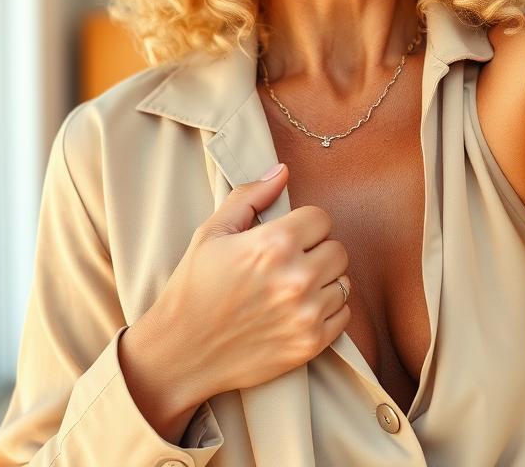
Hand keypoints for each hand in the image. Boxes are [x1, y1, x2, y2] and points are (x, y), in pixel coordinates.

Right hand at [144, 164, 351, 406]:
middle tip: (290, 263)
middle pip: (338, 249)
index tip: (288, 237)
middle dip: (316, 252)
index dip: (304, 225)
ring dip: (324, 282)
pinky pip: (345, 315)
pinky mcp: (311, 344)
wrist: (180, 354)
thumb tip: (282, 171)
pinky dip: (329, 311)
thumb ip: (250, 196)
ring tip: (293, 288)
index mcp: (272, 244)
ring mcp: (306, 314)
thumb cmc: (193, 288)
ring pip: (344, 282)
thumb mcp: (212, 233)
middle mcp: (296, 277)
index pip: (321, 218)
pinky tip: (300, 311)